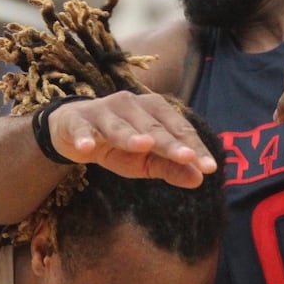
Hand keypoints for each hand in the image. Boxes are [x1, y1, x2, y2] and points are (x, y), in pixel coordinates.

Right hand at [48, 91, 217, 185]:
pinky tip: (87, 148)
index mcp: (153, 110)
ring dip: (130, 135)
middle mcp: (130, 105)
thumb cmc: (118, 145)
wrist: (73, 132)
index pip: (178, 129)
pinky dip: (84, 137)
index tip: (210, 168)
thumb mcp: (145, 161)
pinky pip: (82, 130)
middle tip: (187, 157)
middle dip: (170, 143)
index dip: (194, 148)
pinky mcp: (77, 121)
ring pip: (118, 126)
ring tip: (144, 145)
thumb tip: (199, 178)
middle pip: (152, 127)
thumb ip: (171, 167)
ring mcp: (102, 111)